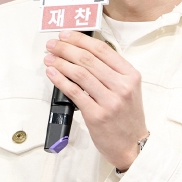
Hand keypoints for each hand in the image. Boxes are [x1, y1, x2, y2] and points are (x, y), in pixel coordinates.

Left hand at [44, 30, 147, 170]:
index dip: (81, 39)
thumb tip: (83, 52)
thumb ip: (112, 71)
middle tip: (53, 45)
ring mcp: (110, 101)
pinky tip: (52, 73)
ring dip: (60, 62)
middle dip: (66, 48)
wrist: (132, 145)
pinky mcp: (96, 115)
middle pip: (88, 59)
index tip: (66, 35)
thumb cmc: (127, 117)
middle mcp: (122, 86)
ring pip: (80, 73)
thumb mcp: (129, 89)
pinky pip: (74, 92)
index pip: (102, 49)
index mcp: (131, 75)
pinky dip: (60, 80)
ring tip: (49, 58)